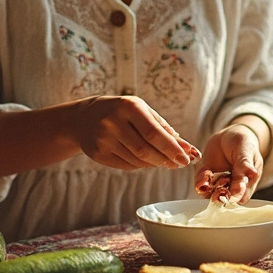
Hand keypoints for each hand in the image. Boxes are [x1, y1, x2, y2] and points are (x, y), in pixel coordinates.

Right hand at [69, 95, 199, 170]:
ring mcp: (103, 139)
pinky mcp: (98, 154)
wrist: (84, 118)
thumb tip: (188, 149)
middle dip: (166, 159)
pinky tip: (146, 159)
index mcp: (128, 107)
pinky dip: (141, 165)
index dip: (172, 148)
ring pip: (138, 161)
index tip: (187, 158)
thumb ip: (164, 128)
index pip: (154, 133)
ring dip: (156, 163)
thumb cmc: (121, 112)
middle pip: (146, 150)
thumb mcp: (142, 111)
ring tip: (164, 160)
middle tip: (180, 164)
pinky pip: (128, 166)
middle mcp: (113, 122)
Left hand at [194, 124, 262, 204]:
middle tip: (215, 188)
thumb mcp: (246, 150)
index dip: (233, 196)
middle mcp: (232, 187)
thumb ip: (245, 163)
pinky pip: (200, 185)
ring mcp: (218, 184)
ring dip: (207, 187)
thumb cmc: (243, 143)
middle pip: (224, 199)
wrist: (229, 135)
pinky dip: (200, 180)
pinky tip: (204, 170)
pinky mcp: (207, 179)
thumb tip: (252, 173)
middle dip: (218, 195)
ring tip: (208, 173)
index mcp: (247, 183)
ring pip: (210, 194)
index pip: (240, 197)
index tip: (226, 191)